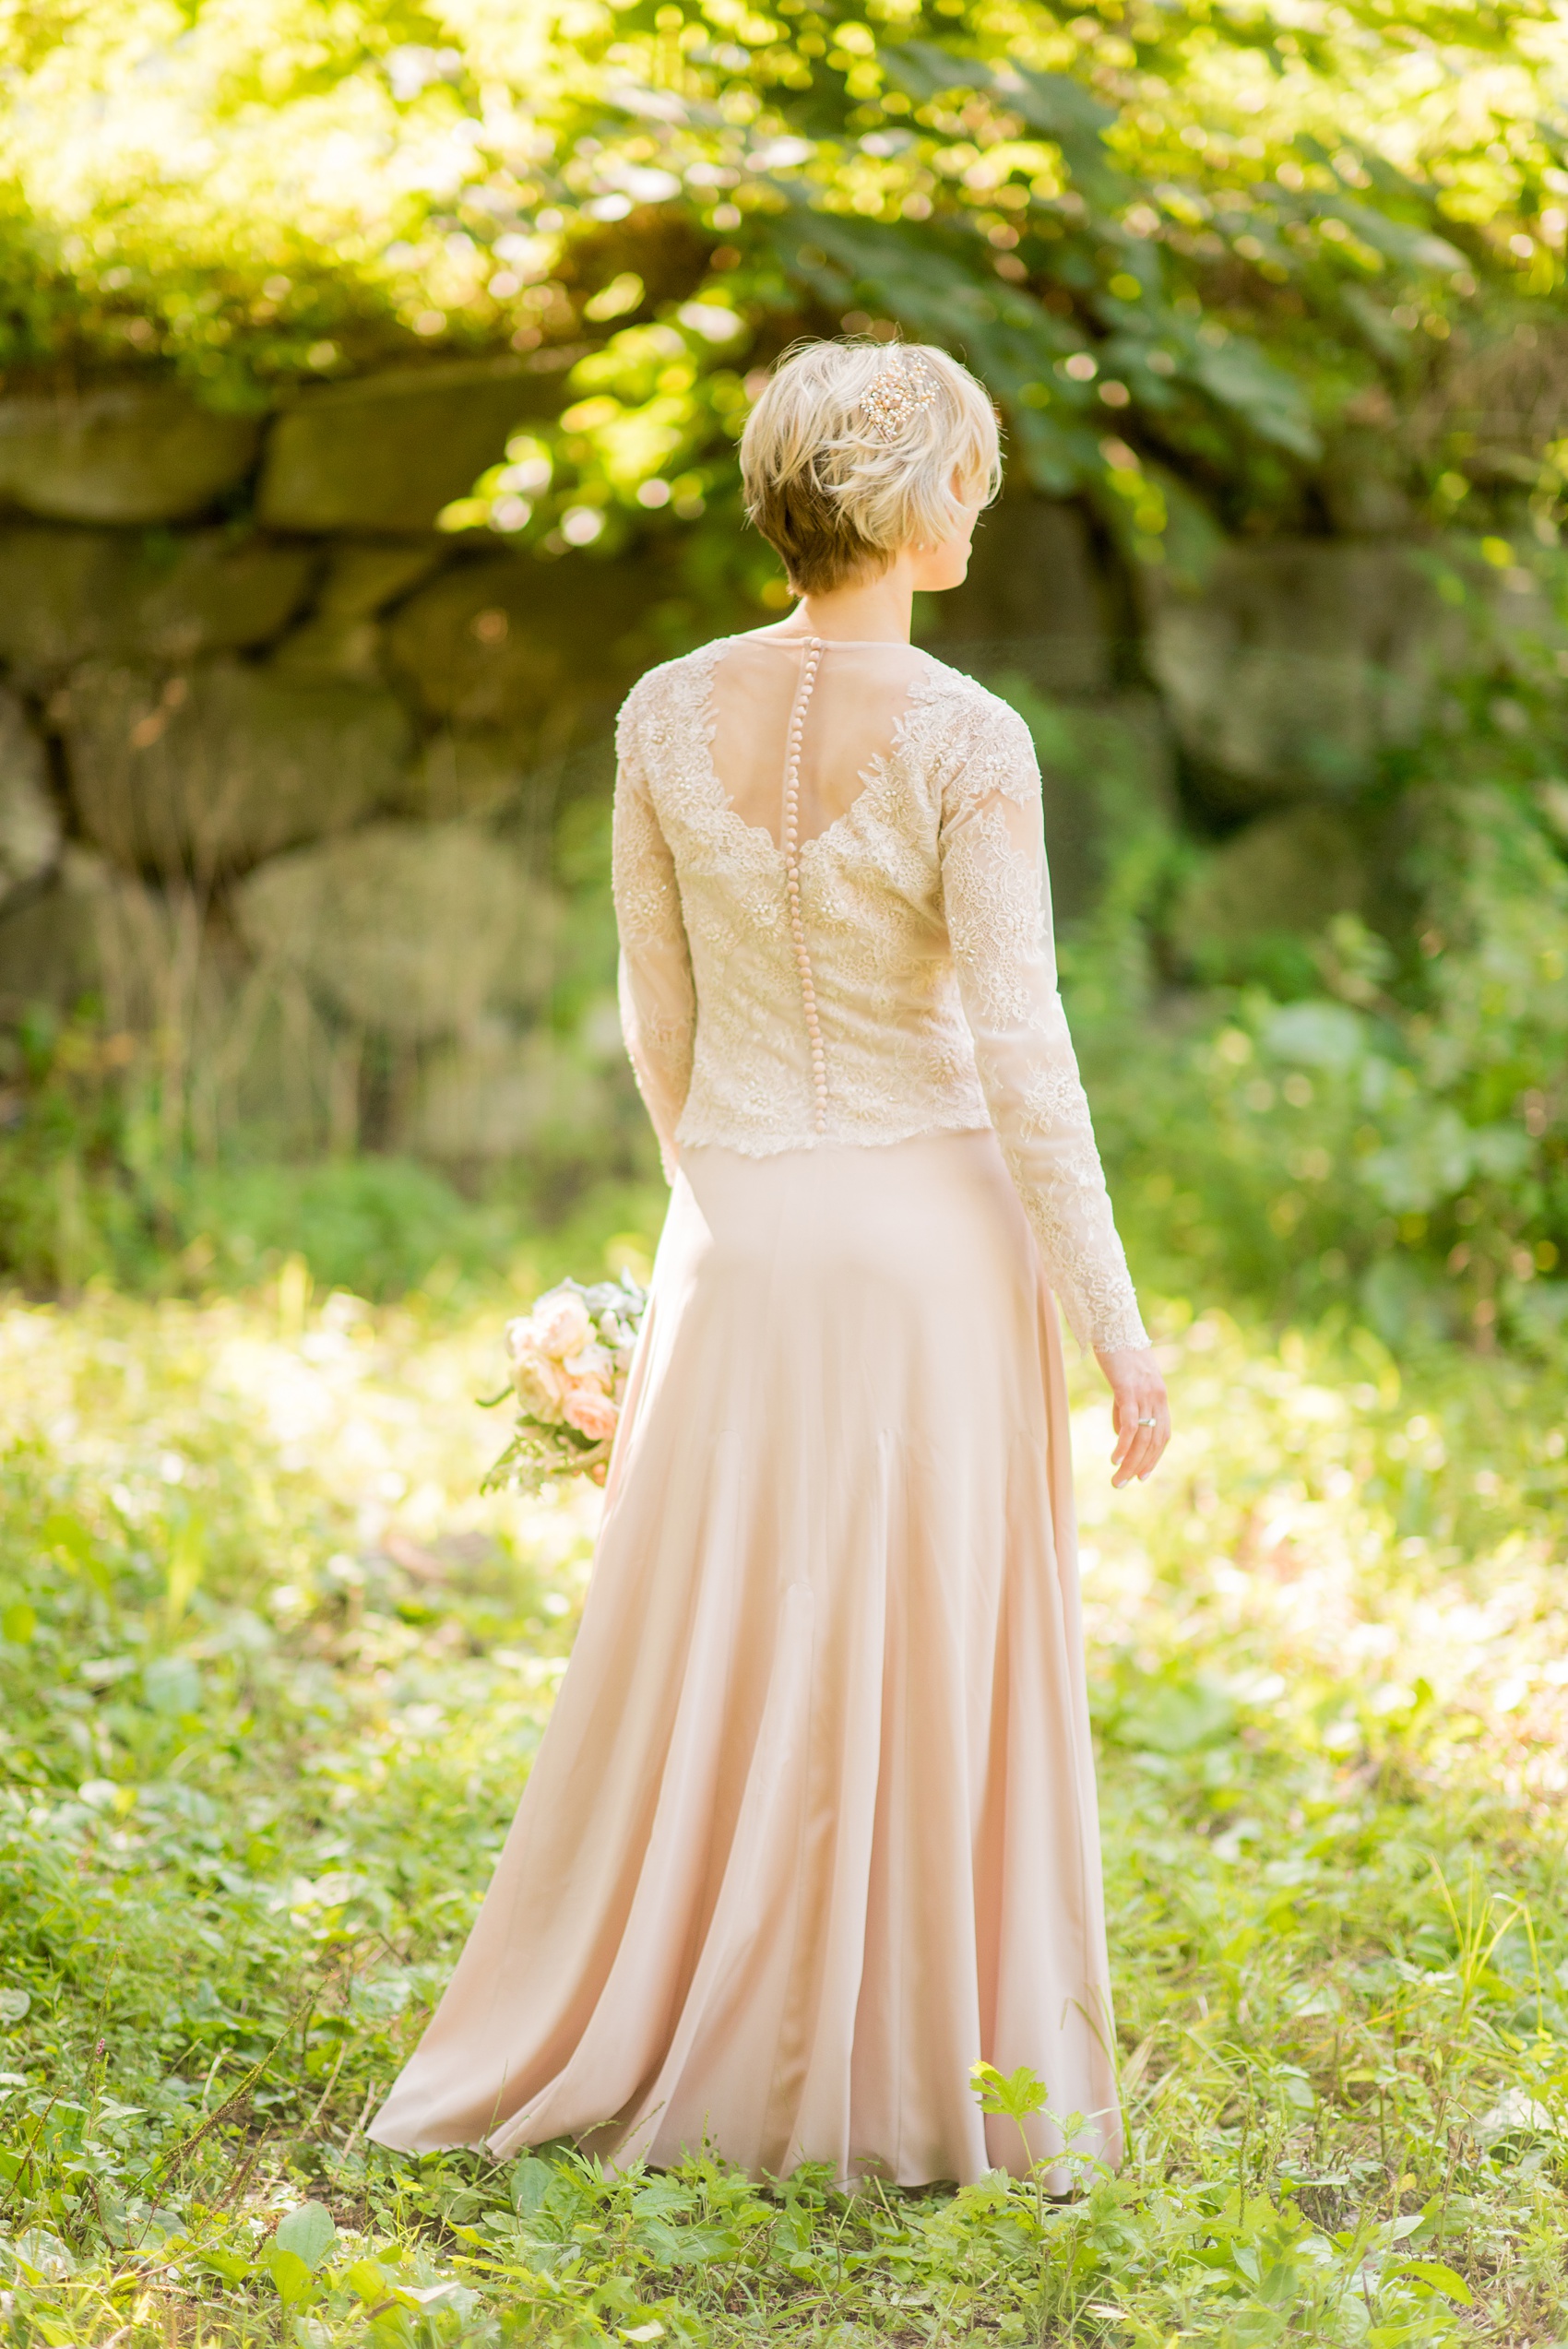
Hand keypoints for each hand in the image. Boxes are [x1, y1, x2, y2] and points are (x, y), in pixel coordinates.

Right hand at [1094, 1344, 1169, 1488]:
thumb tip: (1123, 1434)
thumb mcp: (1126, 1383)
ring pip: (1142, 1438)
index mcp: (1159, 1396)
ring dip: (1129, 1462)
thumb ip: (1127, 1408)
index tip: (1141, 1475)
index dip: (1153, 1457)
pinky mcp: (1128, 1389)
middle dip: (1139, 1466)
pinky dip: (1124, 1445)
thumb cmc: (1117, 1352)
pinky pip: (1130, 1425)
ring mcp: (1145, 1394)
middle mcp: (1157, 1397)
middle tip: (1123, 1484)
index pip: (1162, 1435)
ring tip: (1117, 1479)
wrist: (1114, 1324)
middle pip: (1154, 1442)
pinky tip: (1114, 1458)